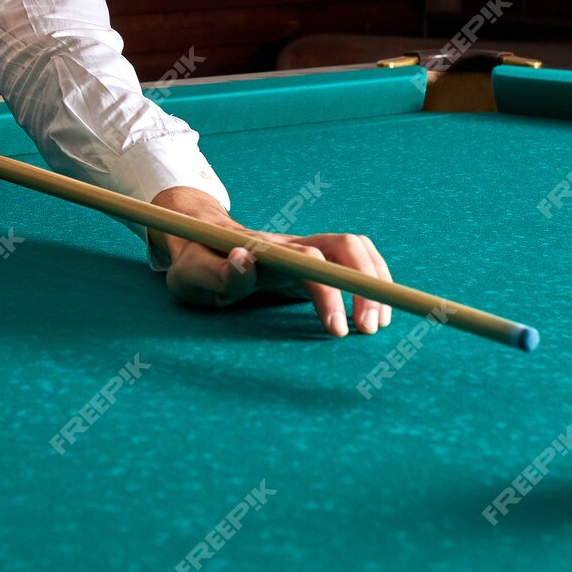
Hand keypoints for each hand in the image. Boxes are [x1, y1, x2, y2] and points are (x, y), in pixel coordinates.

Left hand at [148, 186, 393, 336]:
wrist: (200, 241)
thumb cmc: (196, 263)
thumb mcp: (193, 274)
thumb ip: (218, 272)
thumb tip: (244, 259)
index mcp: (266, 250)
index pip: (309, 261)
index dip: (328, 292)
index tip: (337, 329)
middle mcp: (293, 244)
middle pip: (345, 248)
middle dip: (365, 286)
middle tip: (369, 330)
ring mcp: (307, 250)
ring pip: (355, 250)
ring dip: (376, 282)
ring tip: (378, 323)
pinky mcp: (314, 261)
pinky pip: (354, 261)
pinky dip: (373, 280)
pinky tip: (376, 309)